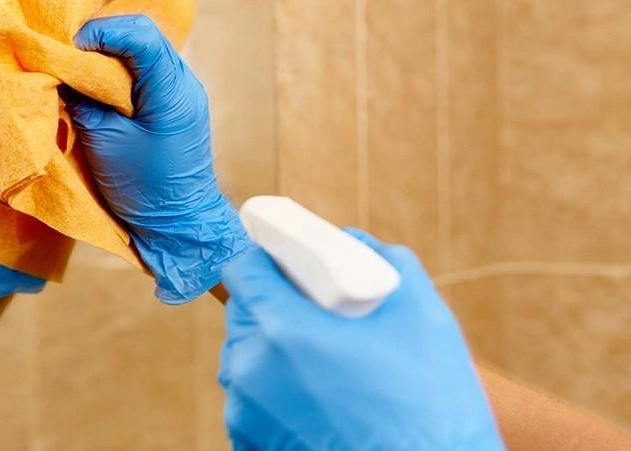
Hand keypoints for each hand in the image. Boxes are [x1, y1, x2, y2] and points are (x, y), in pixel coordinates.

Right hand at [64, 14, 249, 303]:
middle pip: (142, 35)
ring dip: (108, 54)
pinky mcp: (172, 103)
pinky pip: (144, 70)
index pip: (140, 36)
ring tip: (78, 69)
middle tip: (67, 55)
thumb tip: (59, 72)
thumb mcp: (105, 144)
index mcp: (173, 91)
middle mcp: (183, 83)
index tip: (70, 48)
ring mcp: (181, 92)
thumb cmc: (145, 189)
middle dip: (101, 38)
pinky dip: (118, 70)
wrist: (179, 225)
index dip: (101, 32)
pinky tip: (96, 85)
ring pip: (142, 50)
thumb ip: (82, 103)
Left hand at [219, 230, 503, 449]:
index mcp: (284, 329)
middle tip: (317, 321)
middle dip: (275, 309)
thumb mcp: (422, 317)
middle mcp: (252, 369)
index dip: (267, 262)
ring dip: (273, 354)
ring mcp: (246, 411)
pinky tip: (317, 401)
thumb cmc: (431, 407)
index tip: (287, 267)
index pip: (244, 270)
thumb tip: (355, 243)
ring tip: (323, 367)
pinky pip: (251, 401)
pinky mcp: (248, 443)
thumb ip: (384, 262)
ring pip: (246, 359)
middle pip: (245, 315)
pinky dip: (274, 395)